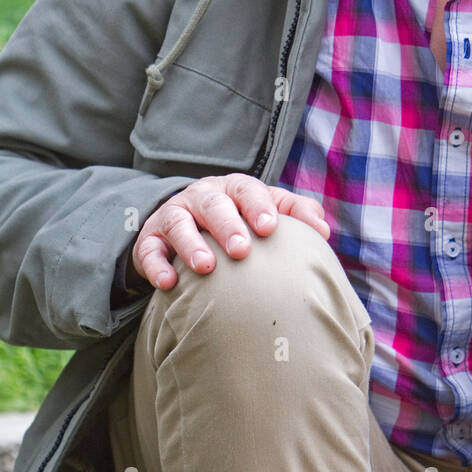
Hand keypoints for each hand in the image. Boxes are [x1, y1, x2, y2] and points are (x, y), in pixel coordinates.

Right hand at [130, 173, 329, 290]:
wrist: (185, 222)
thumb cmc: (238, 217)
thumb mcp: (264, 209)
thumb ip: (293, 213)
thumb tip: (323, 229)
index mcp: (233, 189)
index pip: (247, 191)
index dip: (258, 206)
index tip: (270, 227)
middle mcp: (202, 197)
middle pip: (213, 204)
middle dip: (227, 225)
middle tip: (241, 250)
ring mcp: (173, 216)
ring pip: (178, 224)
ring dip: (191, 244)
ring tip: (206, 267)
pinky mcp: (150, 239)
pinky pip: (148, 249)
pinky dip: (155, 265)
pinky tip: (168, 283)